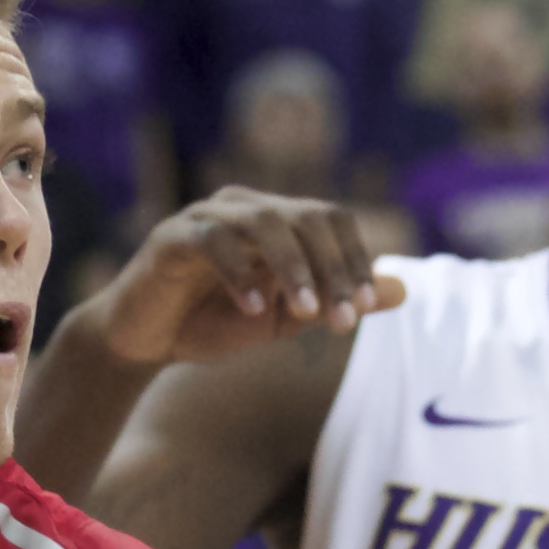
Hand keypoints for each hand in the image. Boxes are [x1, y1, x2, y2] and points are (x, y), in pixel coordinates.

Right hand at [95, 188, 405, 368]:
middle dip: (332, 267)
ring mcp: (206, 216)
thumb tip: (403, 289)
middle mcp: (244, 206)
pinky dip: (239, 273)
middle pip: (305, 215)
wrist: (145, 342)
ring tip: (304, 314)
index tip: (361, 309)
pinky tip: (254, 309)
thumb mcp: (287, 318)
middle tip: (342, 319)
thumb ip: (336, 300)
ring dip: (293, 268)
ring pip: (264, 220)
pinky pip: (212, 240)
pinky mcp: (171, 236)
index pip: (330, 219)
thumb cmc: (215, 322)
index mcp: (275, 219)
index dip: (353, 260)